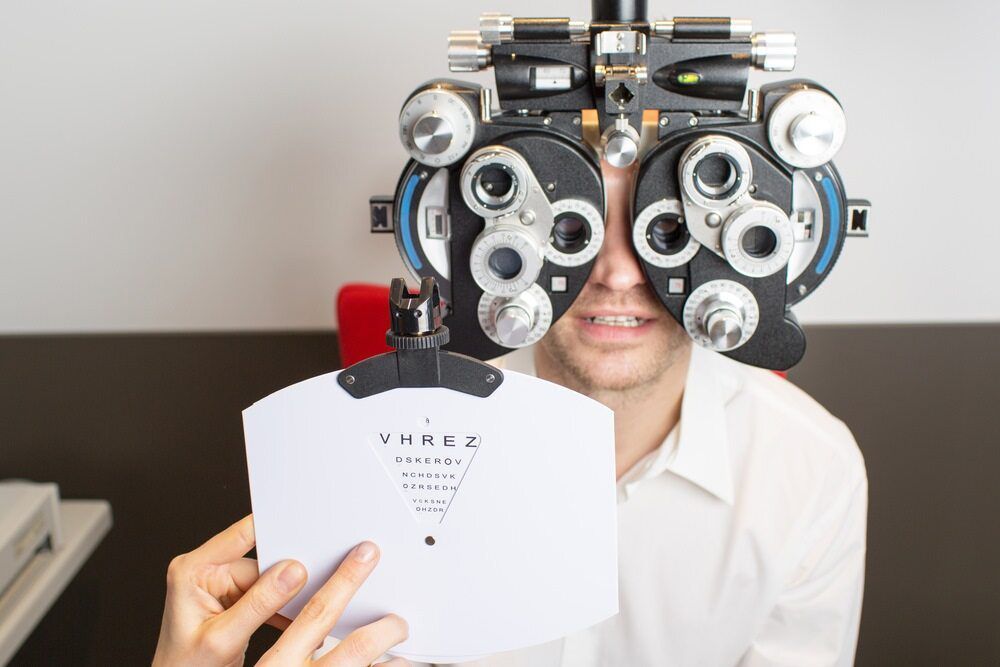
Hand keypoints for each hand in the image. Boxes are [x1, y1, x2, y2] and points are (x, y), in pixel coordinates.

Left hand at [153, 514, 409, 665]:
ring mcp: (220, 585)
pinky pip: (267, 593)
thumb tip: (292, 572)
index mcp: (192, 570)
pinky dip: (281, 608)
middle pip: (260, 559)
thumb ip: (259, 604)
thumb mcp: (223, 639)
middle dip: (285, 575)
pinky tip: (290, 620)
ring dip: (284, 596)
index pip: (241, 535)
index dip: (275, 528)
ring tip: (292, 615)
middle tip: (306, 589)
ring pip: (268, 577)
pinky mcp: (233, 598)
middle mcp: (206, 571)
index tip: (306, 530)